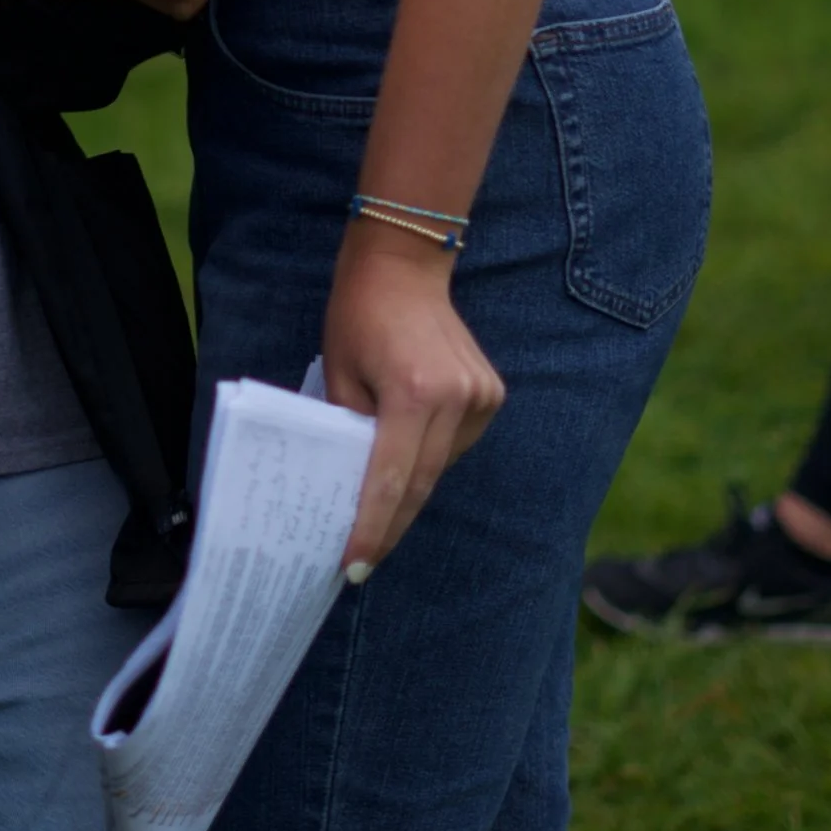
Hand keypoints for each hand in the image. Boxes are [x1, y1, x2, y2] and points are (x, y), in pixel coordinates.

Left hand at [320, 227, 506, 571]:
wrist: (405, 265)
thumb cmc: (359, 315)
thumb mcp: (339, 374)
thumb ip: (350, 431)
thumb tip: (352, 485)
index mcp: (414, 393)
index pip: (392, 479)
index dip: (372, 527)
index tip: (353, 565)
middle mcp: (457, 398)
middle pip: (421, 482)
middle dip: (389, 524)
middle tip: (361, 561)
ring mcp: (481, 396)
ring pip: (440, 466)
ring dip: (409, 490)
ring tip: (376, 514)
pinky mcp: (490, 393)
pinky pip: (455, 443)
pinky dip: (429, 456)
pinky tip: (407, 455)